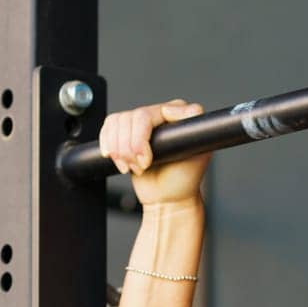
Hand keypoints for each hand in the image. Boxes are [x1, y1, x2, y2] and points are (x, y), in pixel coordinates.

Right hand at [97, 98, 211, 205]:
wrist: (168, 196)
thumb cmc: (184, 179)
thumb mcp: (199, 155)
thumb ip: (199, 132)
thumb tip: (192, 110)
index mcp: (176, 115)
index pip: (147, 114)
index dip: (141, 138)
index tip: (146, 160)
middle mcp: (158, 115)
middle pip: (129, 119)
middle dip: (129, 148)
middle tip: (141, 167)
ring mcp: (141, 124)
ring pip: (116, 124)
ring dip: (119, 151)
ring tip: (133, 167)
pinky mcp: (125, 133)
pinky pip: (108, 129)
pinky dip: (108, 146)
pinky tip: (118, 160)